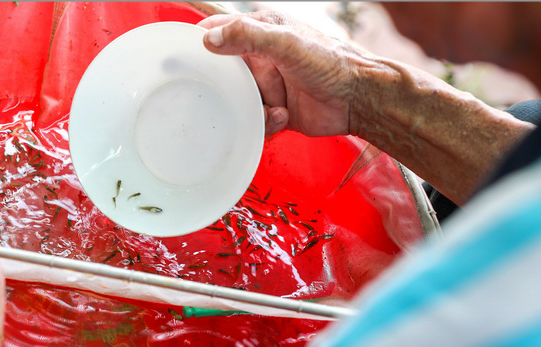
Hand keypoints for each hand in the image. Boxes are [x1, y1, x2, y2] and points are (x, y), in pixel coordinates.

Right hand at [199, 10, 371, 137]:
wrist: (360, 100)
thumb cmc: (331, 64)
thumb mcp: (286, 44)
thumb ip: (248, 37)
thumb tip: (208, 39)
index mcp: (262, 31)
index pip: (218, 30)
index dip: (198, 43)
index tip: (180, 58)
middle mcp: (261, 58)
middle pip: (222, 73)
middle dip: (219, 87)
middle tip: (216, 96)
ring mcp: (267, 85)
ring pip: (236, 101)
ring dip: (246, 109)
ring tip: (269, 107)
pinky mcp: (273, 111)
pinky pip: (253, 121)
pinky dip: (263, 123)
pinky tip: (283, 117)